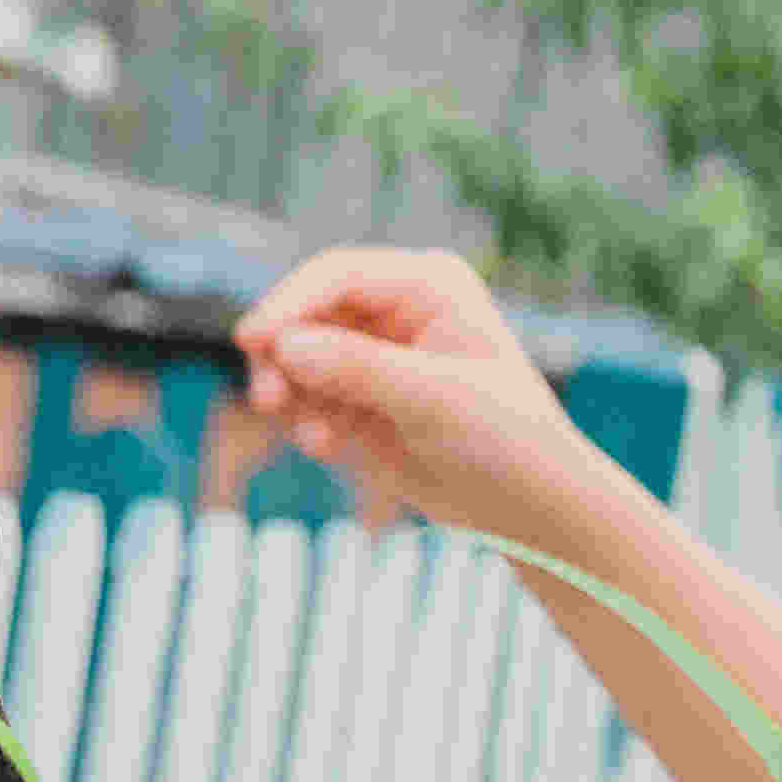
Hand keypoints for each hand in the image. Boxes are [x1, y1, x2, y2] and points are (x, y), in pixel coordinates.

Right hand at [232, 248, 605, 538]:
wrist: (529, 505)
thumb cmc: (506, 438)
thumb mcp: (436, 399)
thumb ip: (360, 368)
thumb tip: (287, 346)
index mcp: (427, 285)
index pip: (338, 276)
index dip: (290, 304)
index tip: (253, 341)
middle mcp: (396, 311)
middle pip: (308, 314)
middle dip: (283, 355)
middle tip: (269, 401)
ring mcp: (376, 356)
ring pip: (300, 358)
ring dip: (292, 393)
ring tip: (314, 437)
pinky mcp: (363, 401)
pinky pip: (309, 397)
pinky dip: (307, 418)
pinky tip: (326, 446)